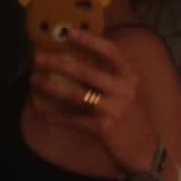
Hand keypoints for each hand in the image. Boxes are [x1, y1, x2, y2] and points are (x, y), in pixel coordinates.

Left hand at [29, 32, 158, 175]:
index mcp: (129, 75)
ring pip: (76, 94)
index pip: (110, 51)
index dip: (89, 40)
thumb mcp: (125, 91)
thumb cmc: (130, 117)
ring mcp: (114, 108)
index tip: (69, 32)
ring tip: (35, 80)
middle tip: (37, 57)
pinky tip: (46, 114)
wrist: (145, 148)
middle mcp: (123, 89)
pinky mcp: (105, 128)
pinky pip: (76, 120)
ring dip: (52, 87)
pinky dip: (59, 117)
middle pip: (85, 71)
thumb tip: (73, 61)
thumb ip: (106, 76)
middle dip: (57, 63)